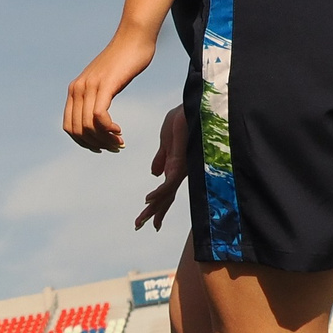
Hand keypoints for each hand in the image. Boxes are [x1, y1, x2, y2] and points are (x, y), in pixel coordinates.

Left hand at [64, 27, 156, 152]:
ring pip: (88, 126)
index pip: (69, 127)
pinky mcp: (105, 85)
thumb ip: (97, 96)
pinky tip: (119, 130)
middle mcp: (78, 89)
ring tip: (119, 142)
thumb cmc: (124, 60)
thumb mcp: (104, 81)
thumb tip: (98, 117)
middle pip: (78, 131)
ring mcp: (90, 87)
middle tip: (114, 147)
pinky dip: (108, 129)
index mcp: (75, 90)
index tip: (102, 146)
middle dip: (96, 144)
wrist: (134, 37)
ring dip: (104, 140)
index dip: (84, 142)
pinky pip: (99, 116)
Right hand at [135, 105, 187, 230]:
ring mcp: (182, 168)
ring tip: (140, 221)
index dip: (156, 204)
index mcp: (176, 166)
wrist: (194, 106)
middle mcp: (181, 171)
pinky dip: (157, 193)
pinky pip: (169, 183)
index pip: (165, 190)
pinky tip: (147, 200)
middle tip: (138, 226)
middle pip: (165, 197)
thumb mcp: (167, 140)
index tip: (148, 218)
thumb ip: (161, 158)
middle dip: (153, 213)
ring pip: (166, 194)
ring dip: (153, 208)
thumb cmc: (184, 119)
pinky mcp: (181, 163)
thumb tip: (154, 174)